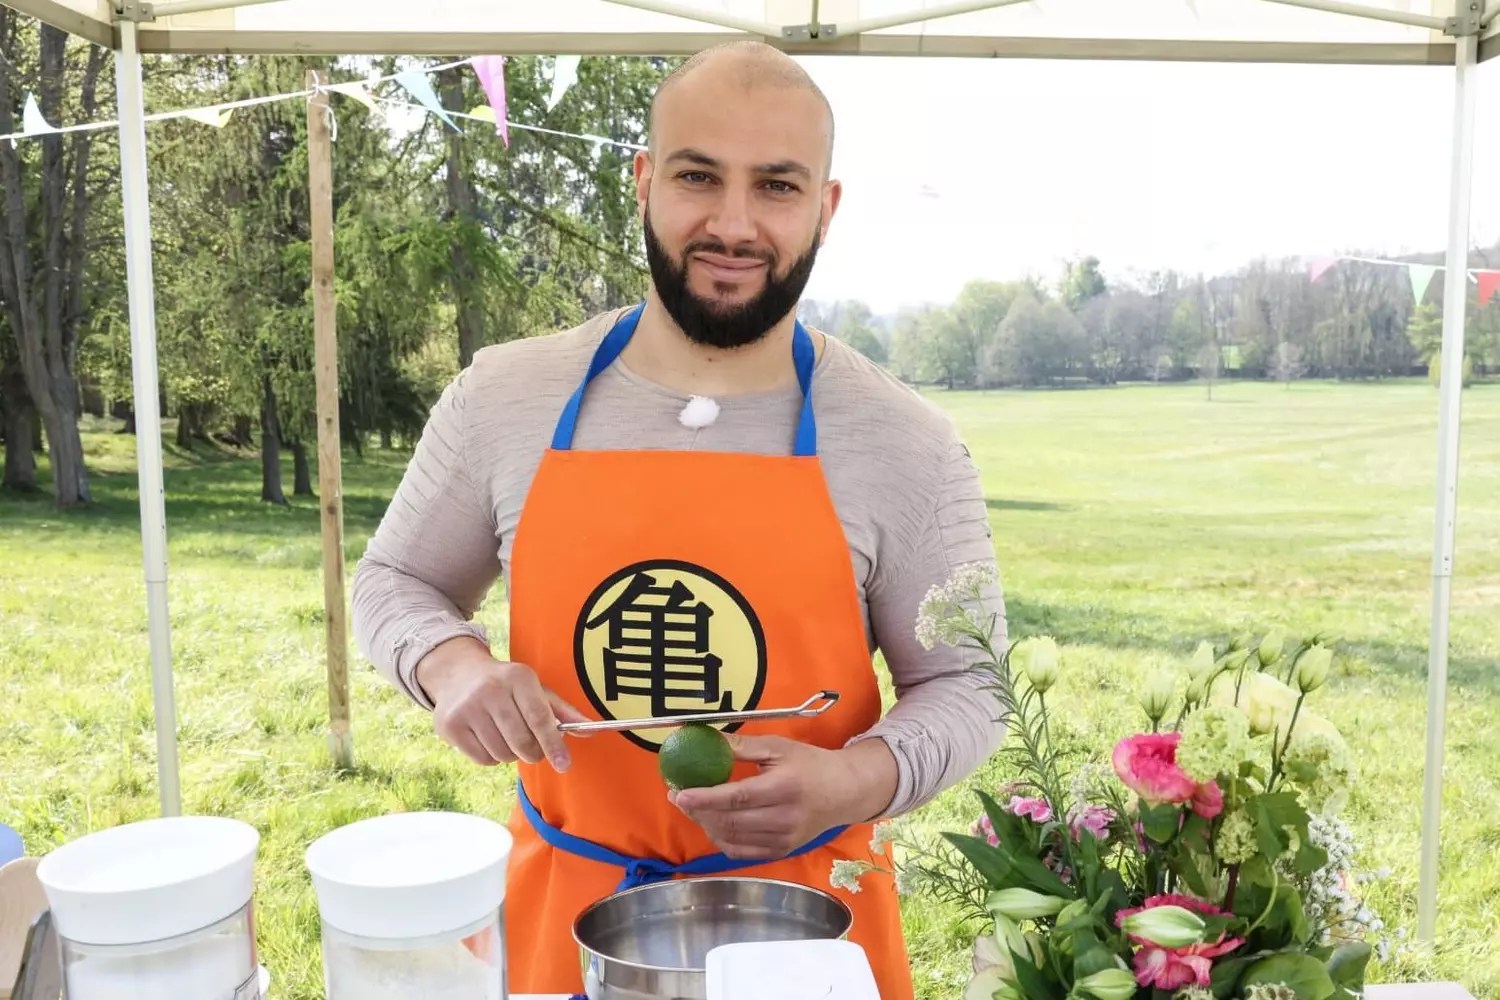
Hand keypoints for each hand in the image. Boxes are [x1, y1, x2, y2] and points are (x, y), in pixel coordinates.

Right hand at [415, 636, 591, 771]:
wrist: (458, 673)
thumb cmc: (506, 685)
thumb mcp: (535, 689)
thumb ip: (562, 712)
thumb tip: (592, 730)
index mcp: (518, 677)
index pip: (540, 718)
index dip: (554, 744)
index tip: (564, 764)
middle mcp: (490, 690)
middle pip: (522, 742)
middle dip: (534, 752)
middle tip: (533, 748)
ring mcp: (467, 707)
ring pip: (503, 754)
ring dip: (511, 753)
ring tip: (505, 734)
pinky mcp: (450, 725)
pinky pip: (483, 759)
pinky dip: (492, 757)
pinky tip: (488, 737)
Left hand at [671, 735, 897, 859]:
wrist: (844, 792)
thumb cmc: (809, 764)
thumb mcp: (778, 747)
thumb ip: (741, 746)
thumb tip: (706, 739)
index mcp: (784, 788)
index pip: (737, 798)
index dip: (705, 798)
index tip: (679, 793)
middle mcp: (784, 819)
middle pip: (730, 821)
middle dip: (698, 811)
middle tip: (678, 796)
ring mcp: (783, 840)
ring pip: (732, 839)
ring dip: (706, 824)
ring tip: (692, 807)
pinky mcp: (780, 851)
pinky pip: (741, 852)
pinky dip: (721, 839)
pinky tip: (712, 823)